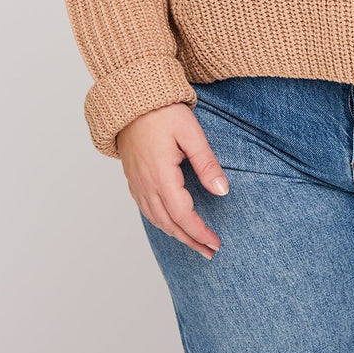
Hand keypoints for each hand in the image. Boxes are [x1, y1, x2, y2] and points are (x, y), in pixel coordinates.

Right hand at [116, 101, 230, 259]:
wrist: (131, 100)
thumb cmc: (162, 111)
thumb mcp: (191, 133)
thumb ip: (207, 163)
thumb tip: (222, 191)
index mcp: (161, 175)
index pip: (183, 215)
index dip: (200, 232)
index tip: (216, 243)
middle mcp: (146, 185)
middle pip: (169, 224)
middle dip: (191, 241)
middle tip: (210, 252)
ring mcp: (137, 184)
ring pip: (156, 220)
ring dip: (177, 235)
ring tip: (195, 244)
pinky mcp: (133, 179)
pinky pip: (146, 210)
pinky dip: (162, 223)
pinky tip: (172, 225)